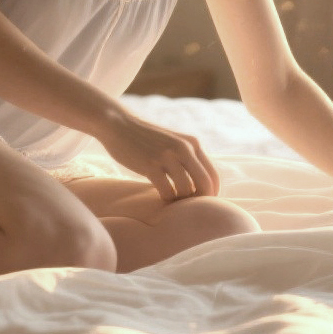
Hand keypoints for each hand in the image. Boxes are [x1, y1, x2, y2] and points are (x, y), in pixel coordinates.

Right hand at [95, 109, 219, 200]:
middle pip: (205, 184)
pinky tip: (161, 196)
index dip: (212, 193)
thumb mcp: (173, 142)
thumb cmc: (145, 138)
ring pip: (187, 190)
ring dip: (181, 201)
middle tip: (190, 208)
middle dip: (201, 201)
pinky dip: (167, 199)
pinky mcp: (150, 165)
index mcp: (192, 143)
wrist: (119, 124)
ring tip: (173, 200)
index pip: (213, 175)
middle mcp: (184, 148)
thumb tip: (200, 186)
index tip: (203, 203)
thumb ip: (188, 158)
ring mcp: (167, 156)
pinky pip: (167, 191)